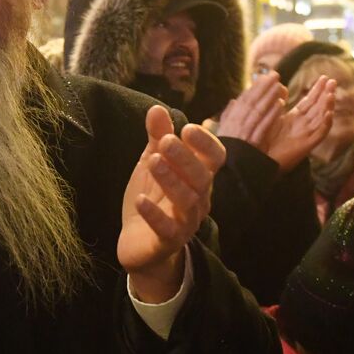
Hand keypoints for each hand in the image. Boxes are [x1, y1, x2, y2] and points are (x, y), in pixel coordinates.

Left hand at [119, 105, 225, 302]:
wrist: (138, 244)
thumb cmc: (152, 198)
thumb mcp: (151, 164)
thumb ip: (156, 138)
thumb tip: (156, 109)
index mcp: (198, 177)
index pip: (215, 158)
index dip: (206, 143)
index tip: (187, 128)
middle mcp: (199, 199)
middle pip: (202, 177)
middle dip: (186, 158)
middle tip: (166, 141)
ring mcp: (186, 222)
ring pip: (188, 201)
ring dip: (171, 180)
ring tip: (153, 163)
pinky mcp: (168, 242)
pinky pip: (168, 230)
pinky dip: (155, 215)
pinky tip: (140, 201)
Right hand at [216, 72, 286, 153]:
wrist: (227, 173)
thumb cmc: (224, 152)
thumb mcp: (224, 132)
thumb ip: (229, 116)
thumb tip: (233, 101)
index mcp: (230, 120)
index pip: (243, 100)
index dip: (254, 88)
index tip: (264, 77)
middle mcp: (237, 124)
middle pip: (251, 101)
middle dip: (263, 87)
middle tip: (275, 75)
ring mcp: (245, 133)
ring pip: (258, 111)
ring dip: (269, 97)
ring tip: (279, 85)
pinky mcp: (254, 143)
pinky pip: (264, 126)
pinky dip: (271, 114)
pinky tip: (280, 104)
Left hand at [264, 75, 336, 172]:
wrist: (260, 160)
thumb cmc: (264, 140)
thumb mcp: (272, 117)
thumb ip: (277, 103)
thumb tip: (281, 86)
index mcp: (296, 118)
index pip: (310, 102)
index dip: (317, 90)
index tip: (323, 78)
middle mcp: (304, 126)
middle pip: (319, 107)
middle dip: (326, 94)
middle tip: (332, 81)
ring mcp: (307, 135)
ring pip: (322, 118)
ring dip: (328, 106)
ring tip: (331, 94)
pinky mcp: (307, 145)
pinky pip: (319, 134)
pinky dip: (325, 124)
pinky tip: (328, 114)